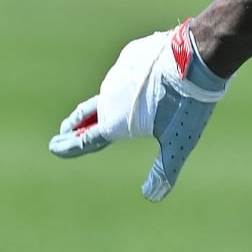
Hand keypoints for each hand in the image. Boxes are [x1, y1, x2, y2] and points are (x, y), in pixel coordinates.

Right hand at [48, 19, 228, 200]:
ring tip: (105, 107)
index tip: (54, 147)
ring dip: (106, 101)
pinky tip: (138, 82)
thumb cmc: (187, 103)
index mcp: (115, 121)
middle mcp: (110, 97)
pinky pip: (126, 71)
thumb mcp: (179, 142)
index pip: (85, 139)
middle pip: (88, 114)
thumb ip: (164, 169)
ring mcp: (119, 73)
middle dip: (76, 124)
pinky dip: (127, 80)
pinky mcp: (132, 55)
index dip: (70, 146)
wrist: (197, 57)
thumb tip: (153, 196)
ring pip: (109, 91)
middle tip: (67, 129)